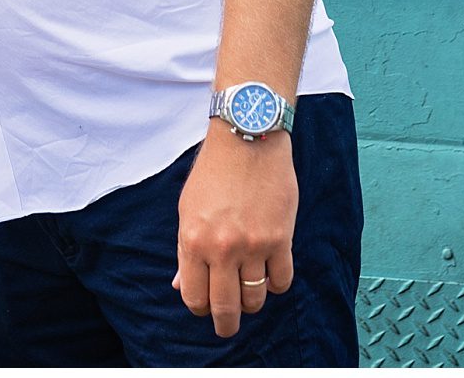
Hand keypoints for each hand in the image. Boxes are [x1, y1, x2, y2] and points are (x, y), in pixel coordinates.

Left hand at [173, 126, 295, 337]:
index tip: (205, 307)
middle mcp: (221, 248)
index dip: (199, 307)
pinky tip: (271, 274)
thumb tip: (182, 286)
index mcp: (192, 240)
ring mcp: (253, 245)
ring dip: (252, 302)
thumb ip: (187, 251)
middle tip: (227, 327)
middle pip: (225, 307)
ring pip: (255, 299)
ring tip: (249, 294)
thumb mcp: (188, 209)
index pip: (194, 296)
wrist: (248, 138)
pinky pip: (282, 281)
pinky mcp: (281, 239)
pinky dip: (276, 284)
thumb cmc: (214, 172)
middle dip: (225, 324)